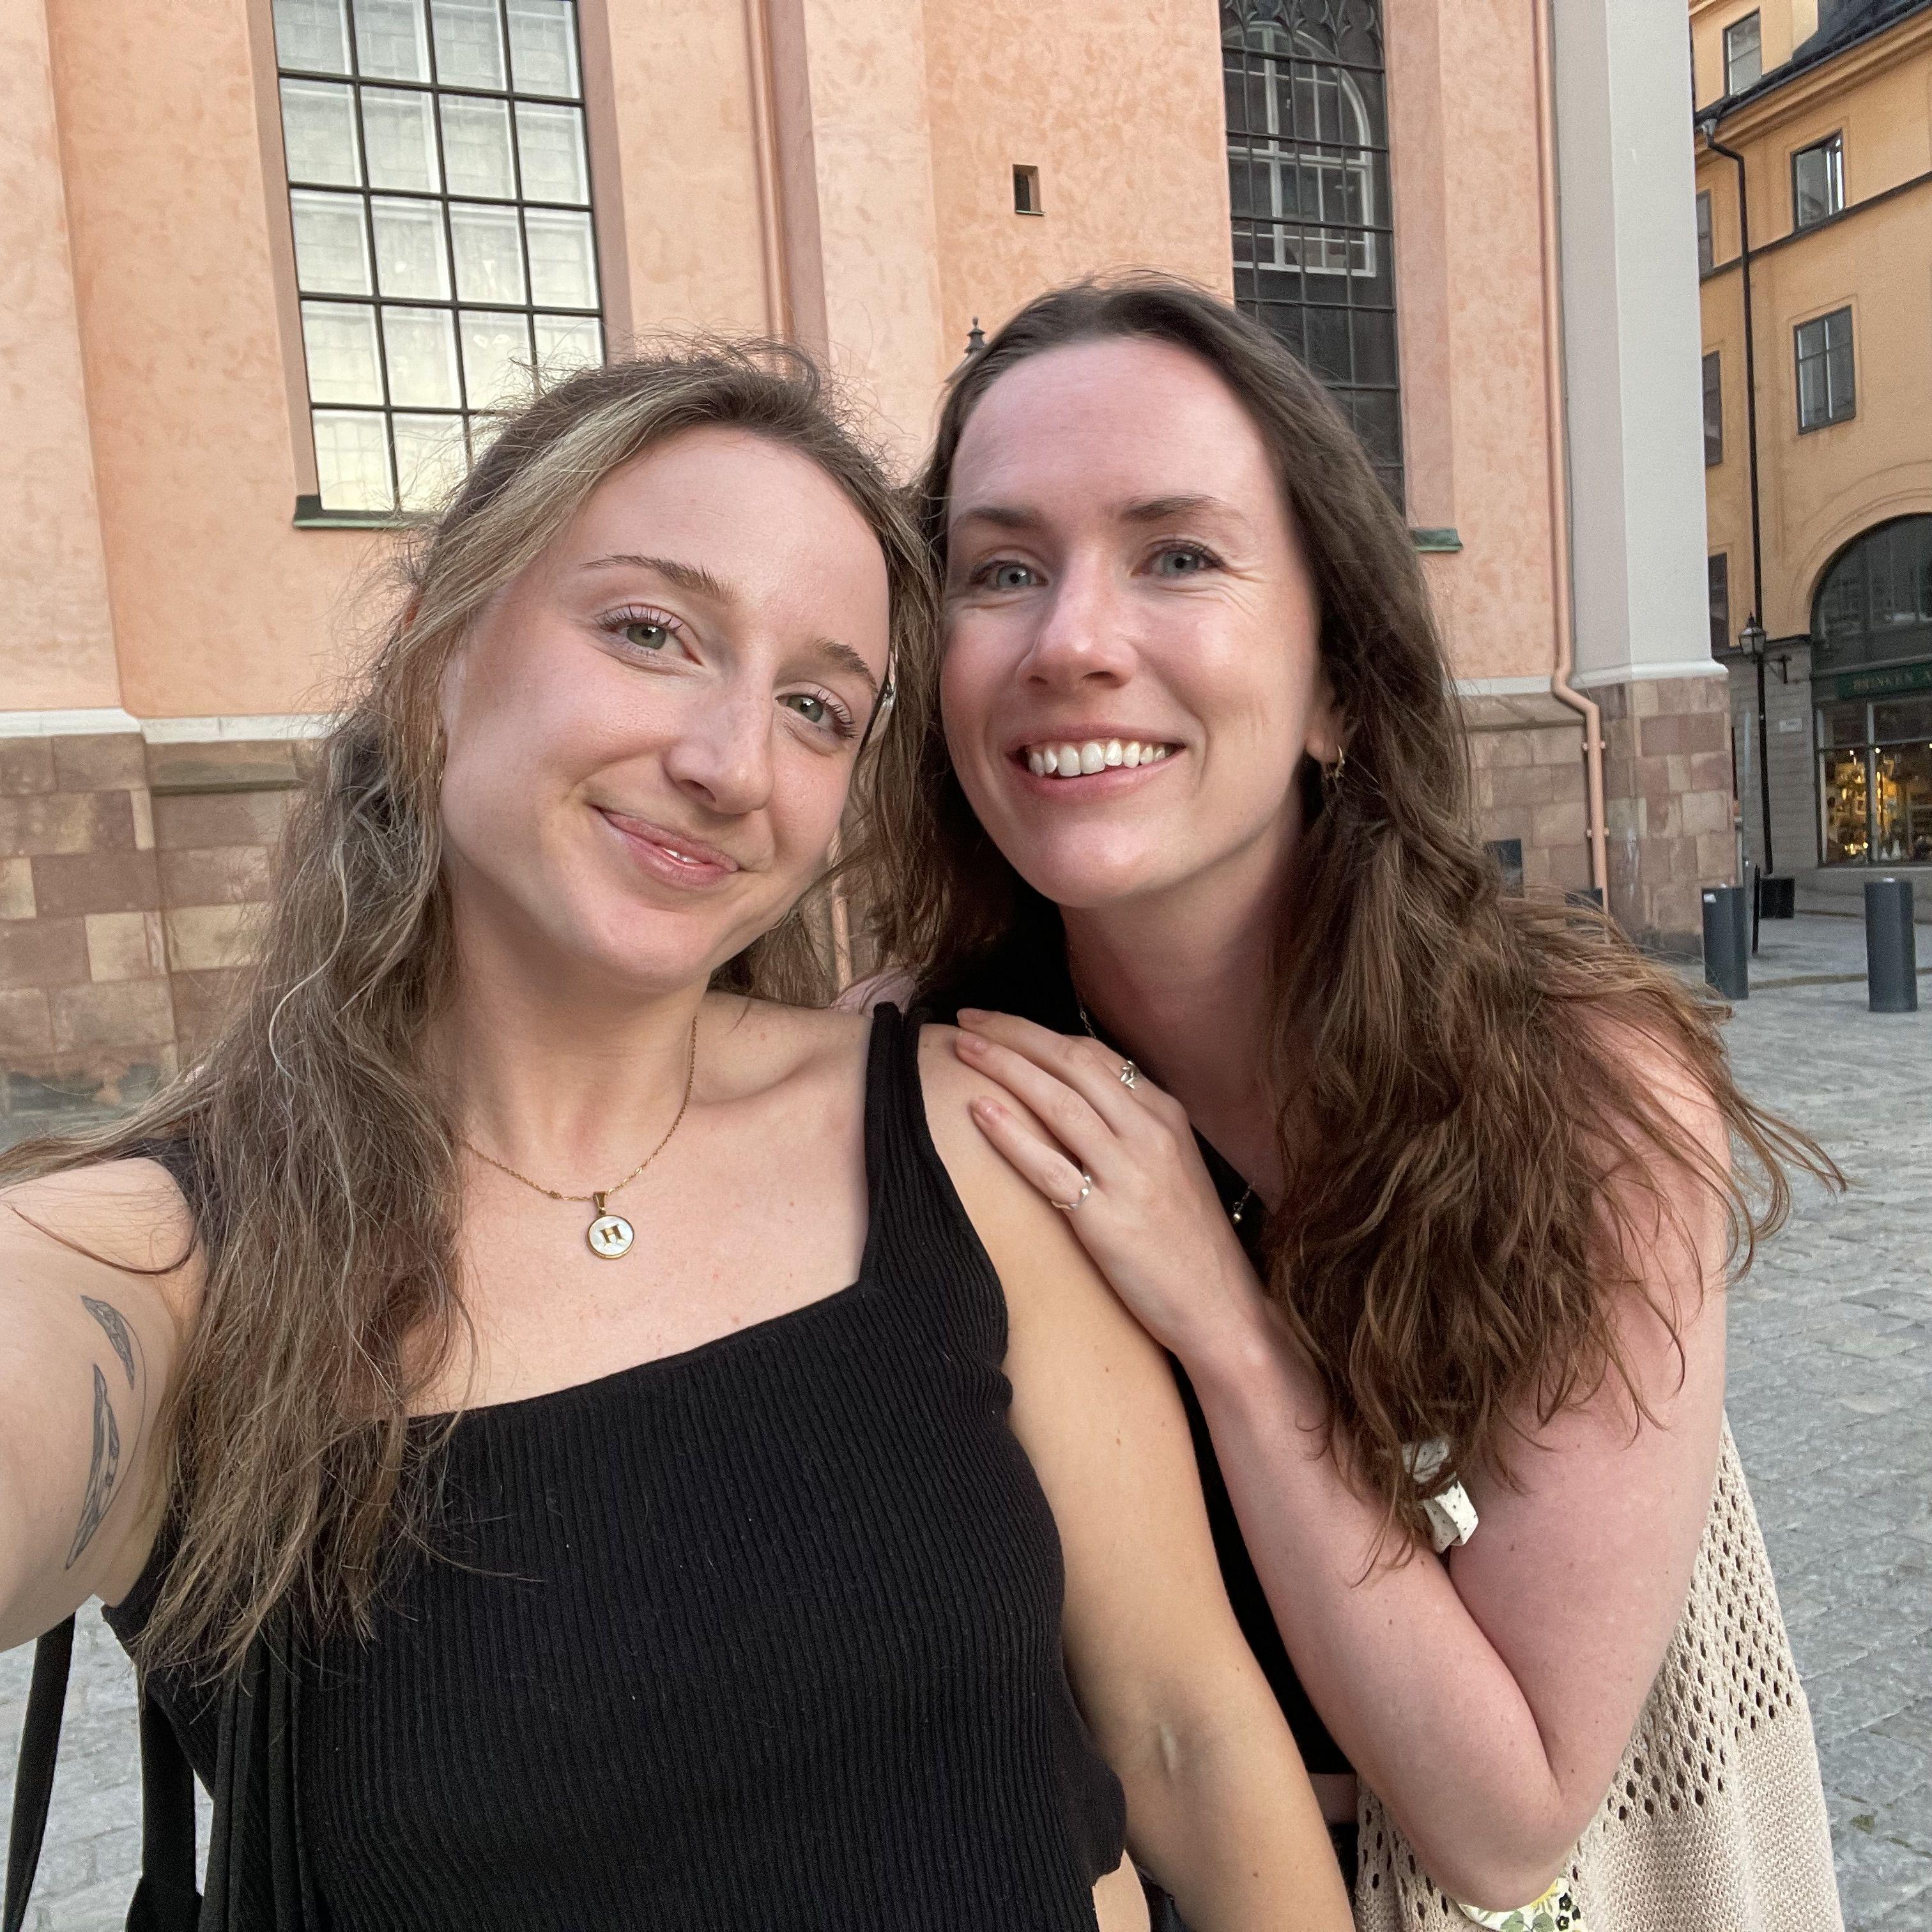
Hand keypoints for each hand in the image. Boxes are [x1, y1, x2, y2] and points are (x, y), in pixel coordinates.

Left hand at [953, 1009, 1269, 1362]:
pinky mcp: (1107, 1220)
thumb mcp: (1171, 1165)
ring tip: (962, 1048)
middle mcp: (1149, 1134)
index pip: (1094, 1054)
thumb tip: (1072, 1094)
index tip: (997, 1021)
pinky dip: (1011, 1134)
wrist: (1221, 1308)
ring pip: (1058, 1102)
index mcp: (1165, 1115)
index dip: (1039, 1032)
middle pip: (1071, 1063)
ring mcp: (1129, 1174)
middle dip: (1014, 1033)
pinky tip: (979, 1111)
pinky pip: (1050, 1167)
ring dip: (1003, 1067)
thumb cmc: (1188, 1241)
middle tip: (968, 1019)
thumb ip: (1129, 1126)